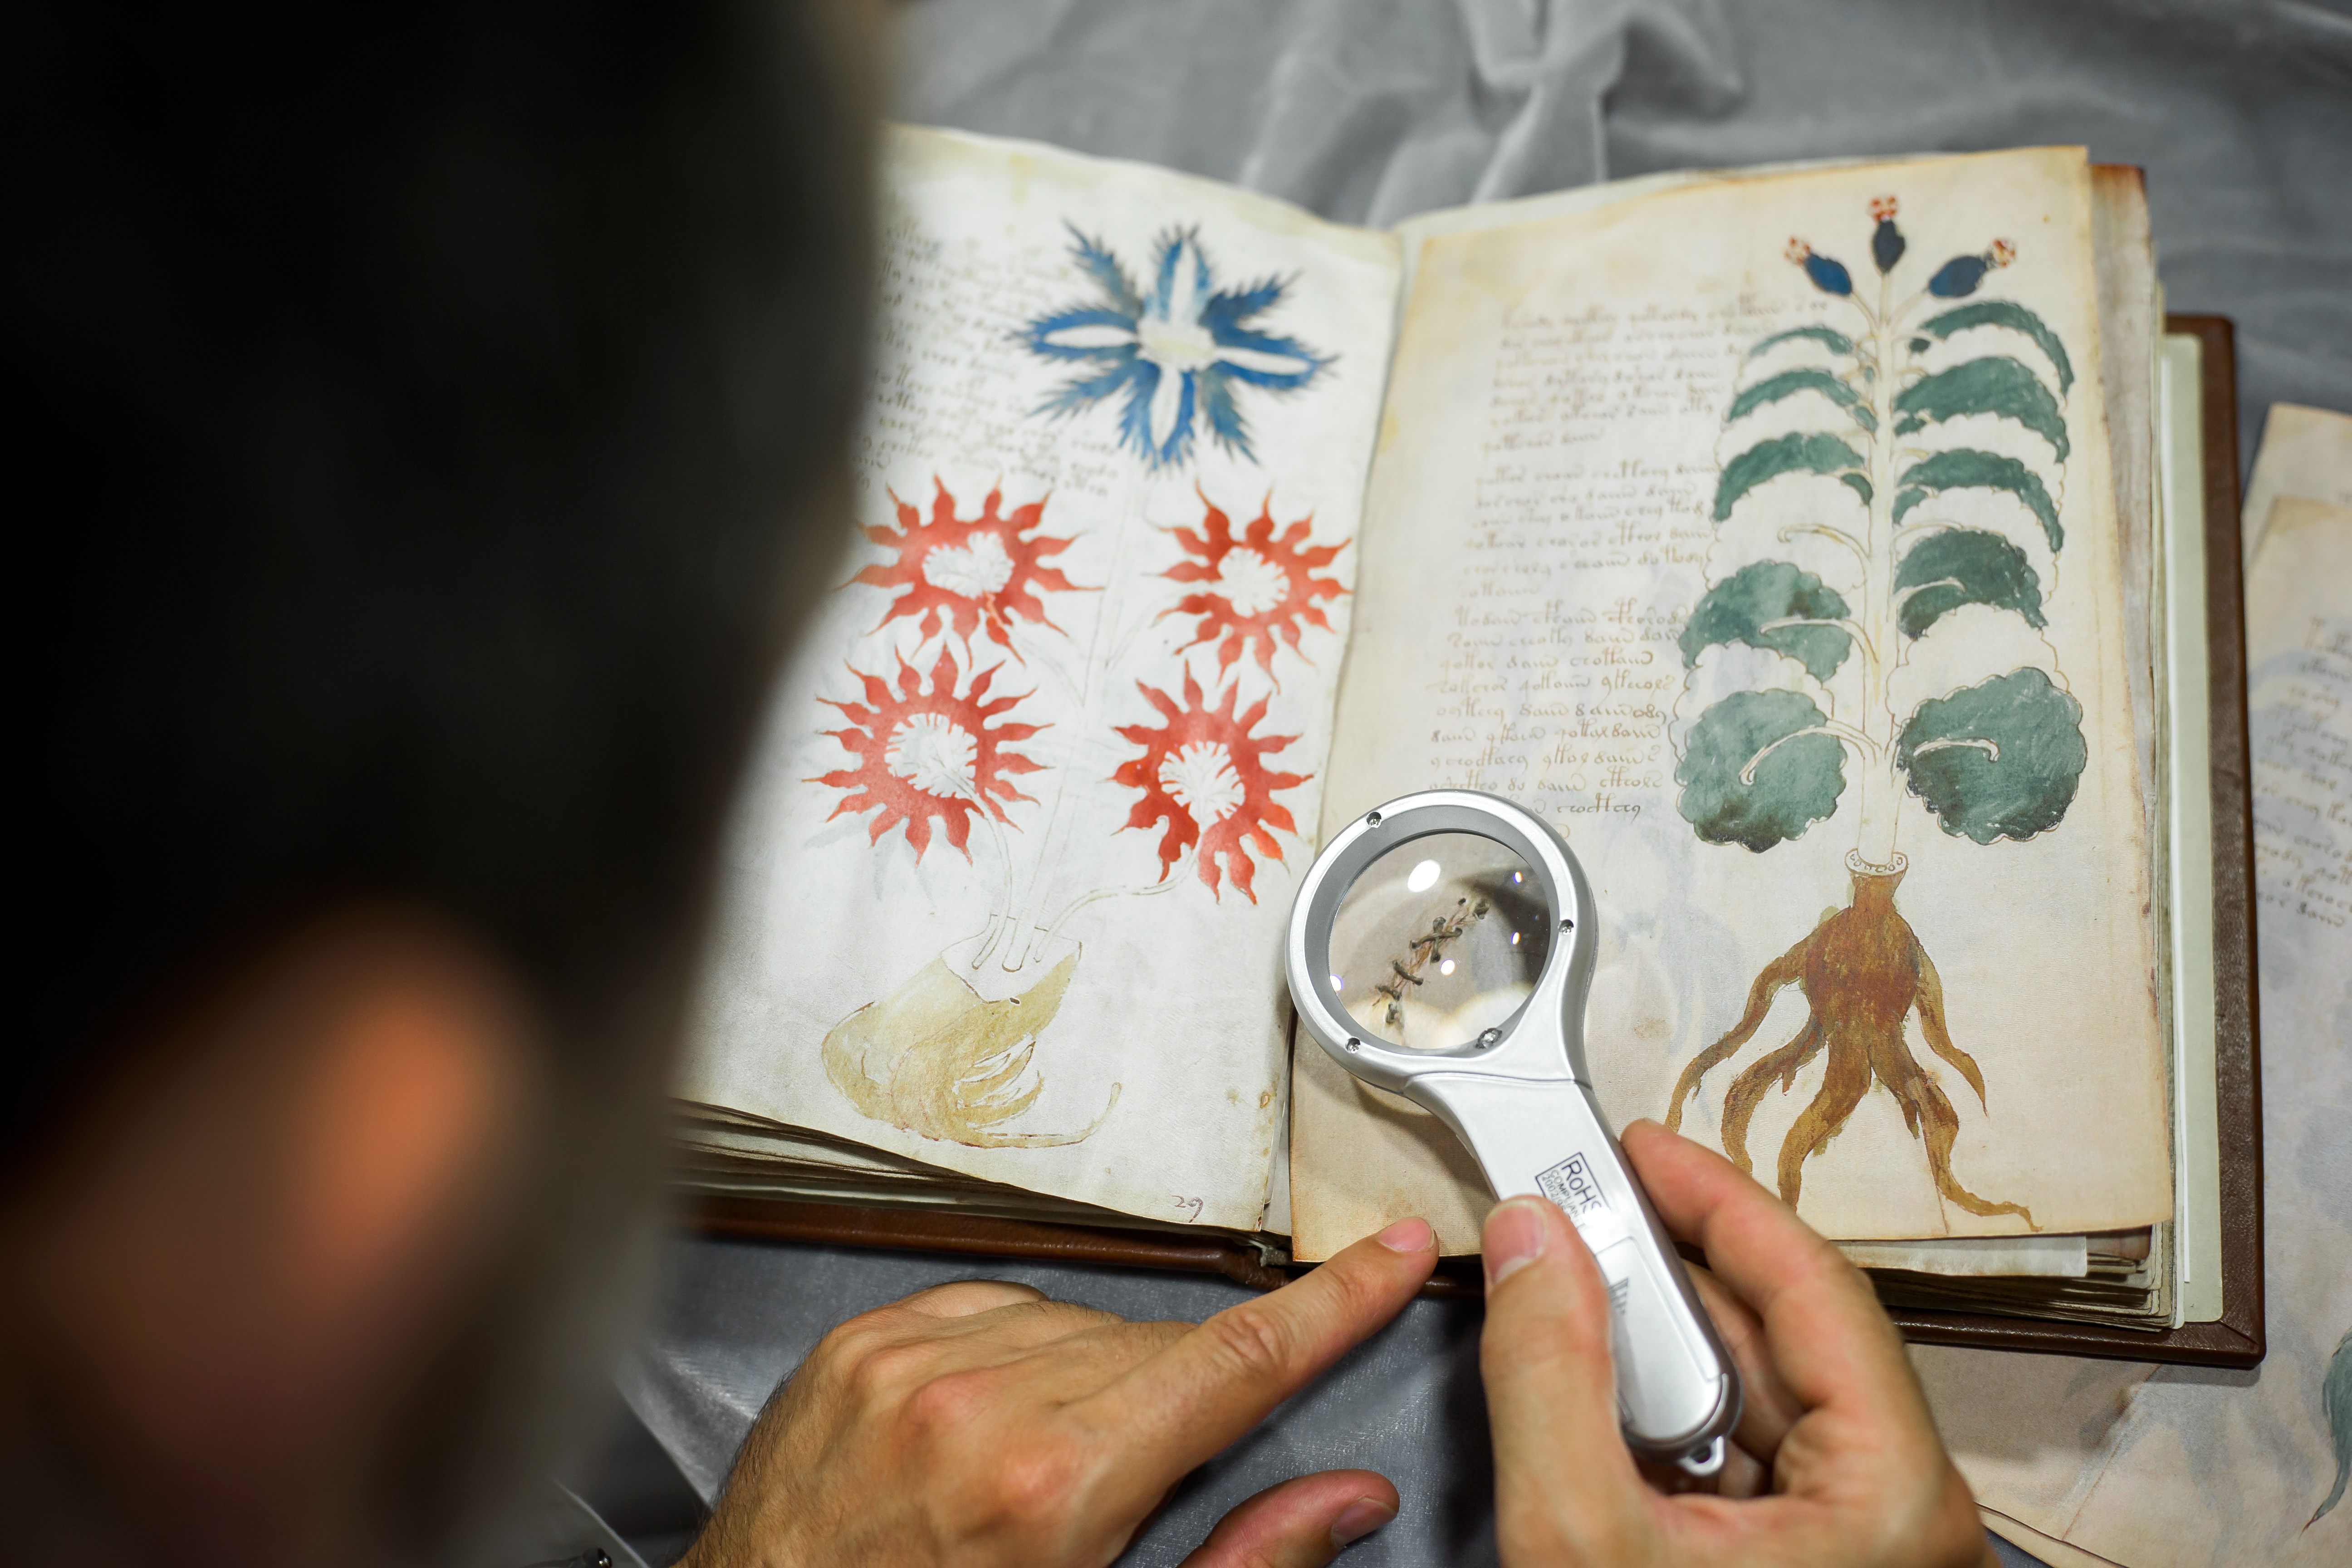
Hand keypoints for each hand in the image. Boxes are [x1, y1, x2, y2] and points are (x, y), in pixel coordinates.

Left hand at [681, 1219, 1438, 1567]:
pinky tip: (993, 1424)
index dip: (1333, 1305)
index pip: (1236, 1361)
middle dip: (1189, 1393)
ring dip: (1094, 1378)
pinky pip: (988, 1307)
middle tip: (1147, 1477)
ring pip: (1077, 1323)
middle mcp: (979, 1403)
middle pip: (1159, 1347)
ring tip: (1045, 1469)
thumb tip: (1347, 1500)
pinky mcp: (861, 1344)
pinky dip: (1013, 1355)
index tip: (1390, 1257)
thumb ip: (1242, 1563)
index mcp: (1054, 1485)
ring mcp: (910, 1361)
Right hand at [1478, 1119, 1996, 1567]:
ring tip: (1579, 1295)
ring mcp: (1858, 1541)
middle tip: (1587, 1207)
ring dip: (1663, 1342)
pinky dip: (1668, 1413)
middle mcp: (1898, 1510)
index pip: (1810, 1285)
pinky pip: (1744, 1453)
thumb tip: (1534, 1241)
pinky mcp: (1810, 1562)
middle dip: (1674, 1266)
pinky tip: (1602, 1395)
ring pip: (1760, 1393)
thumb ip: (1550, 1373)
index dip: (1717, 1197)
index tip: (1642, 1145)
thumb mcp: (1580, 1534)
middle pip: (1787, 1333)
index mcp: (1891, 1492)